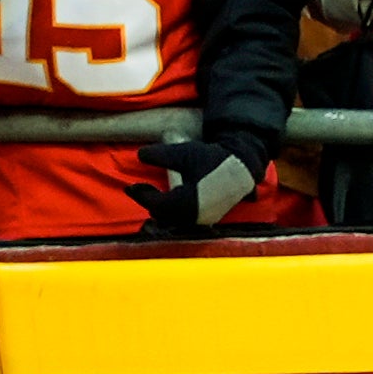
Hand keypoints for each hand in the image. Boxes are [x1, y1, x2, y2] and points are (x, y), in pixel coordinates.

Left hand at [126, 138, 261, 232]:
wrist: (242, 164)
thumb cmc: (212, 158)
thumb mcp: (182, 153)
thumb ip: (159, 155)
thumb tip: (140, 155)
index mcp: (185, 203)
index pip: (155, 205)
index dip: (141, 196)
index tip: (130, 187)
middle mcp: (194, 217)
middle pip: (163, 216)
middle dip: (150, 203)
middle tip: (139, 191)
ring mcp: (204, 220)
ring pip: (175, 221)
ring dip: (162, 211)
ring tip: (154, 198)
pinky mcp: (210, 218)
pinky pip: (187, 221)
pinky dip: (175, 214)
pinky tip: (172, 202)